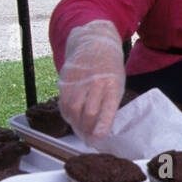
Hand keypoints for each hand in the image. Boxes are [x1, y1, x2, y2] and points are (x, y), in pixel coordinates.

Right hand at [57, 19, 125, 146]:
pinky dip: (66, 114)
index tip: (98, 138)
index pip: (107, 109)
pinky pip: (63, 102)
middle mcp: (96, 82)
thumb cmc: (110, 68)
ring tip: (80, 131)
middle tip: (88, 139)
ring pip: (74, 110)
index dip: (102, 126)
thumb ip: (109, 103)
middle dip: (87, 130)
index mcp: (112, 84)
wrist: (95, 42)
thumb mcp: (117, 83)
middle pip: (88, 113)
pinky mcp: (66, 79)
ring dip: (76, 125)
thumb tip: (100, 128)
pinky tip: (70, 119)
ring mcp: (80, 80)